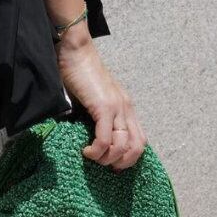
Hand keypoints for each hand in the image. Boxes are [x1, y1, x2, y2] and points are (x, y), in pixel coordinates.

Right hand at [55, 29, 146, 170]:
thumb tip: (89, 135)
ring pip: (123, 146)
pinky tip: (86, 151)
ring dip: (107, 159)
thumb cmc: (79, 71)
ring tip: (92, 157)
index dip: (129, 158)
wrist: (75, 50)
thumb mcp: (93, 97)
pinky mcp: (103, 106)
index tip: (112, 164)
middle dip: (121, 163)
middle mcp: (126, 108)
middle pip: (137, 147)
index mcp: (126, 107)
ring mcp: (117, 107)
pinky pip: (105, 138)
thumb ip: (96, 115)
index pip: (140, 141)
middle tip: (103, 165)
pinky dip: (97, 151)